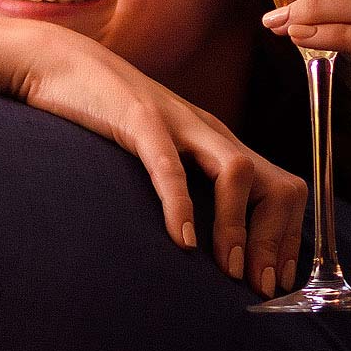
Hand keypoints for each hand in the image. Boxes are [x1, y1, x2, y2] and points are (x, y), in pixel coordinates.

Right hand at [15, 30, 308, 296]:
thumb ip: (184, 189)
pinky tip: (183, 241)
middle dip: (275, 242)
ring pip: (237, 172)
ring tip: (228, 271)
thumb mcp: (160, 157)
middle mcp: (212, 134)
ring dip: (237, 228)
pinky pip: (169, 165)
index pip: (284, 192)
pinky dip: (181, 205)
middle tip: (259, 287)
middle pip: (277, 185)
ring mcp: (179, 124)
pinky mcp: (140, 120)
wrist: (61, 63)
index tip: (276, 283)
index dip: (289, 241)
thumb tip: (195, 248)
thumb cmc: (107, 120)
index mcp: (220, 146)